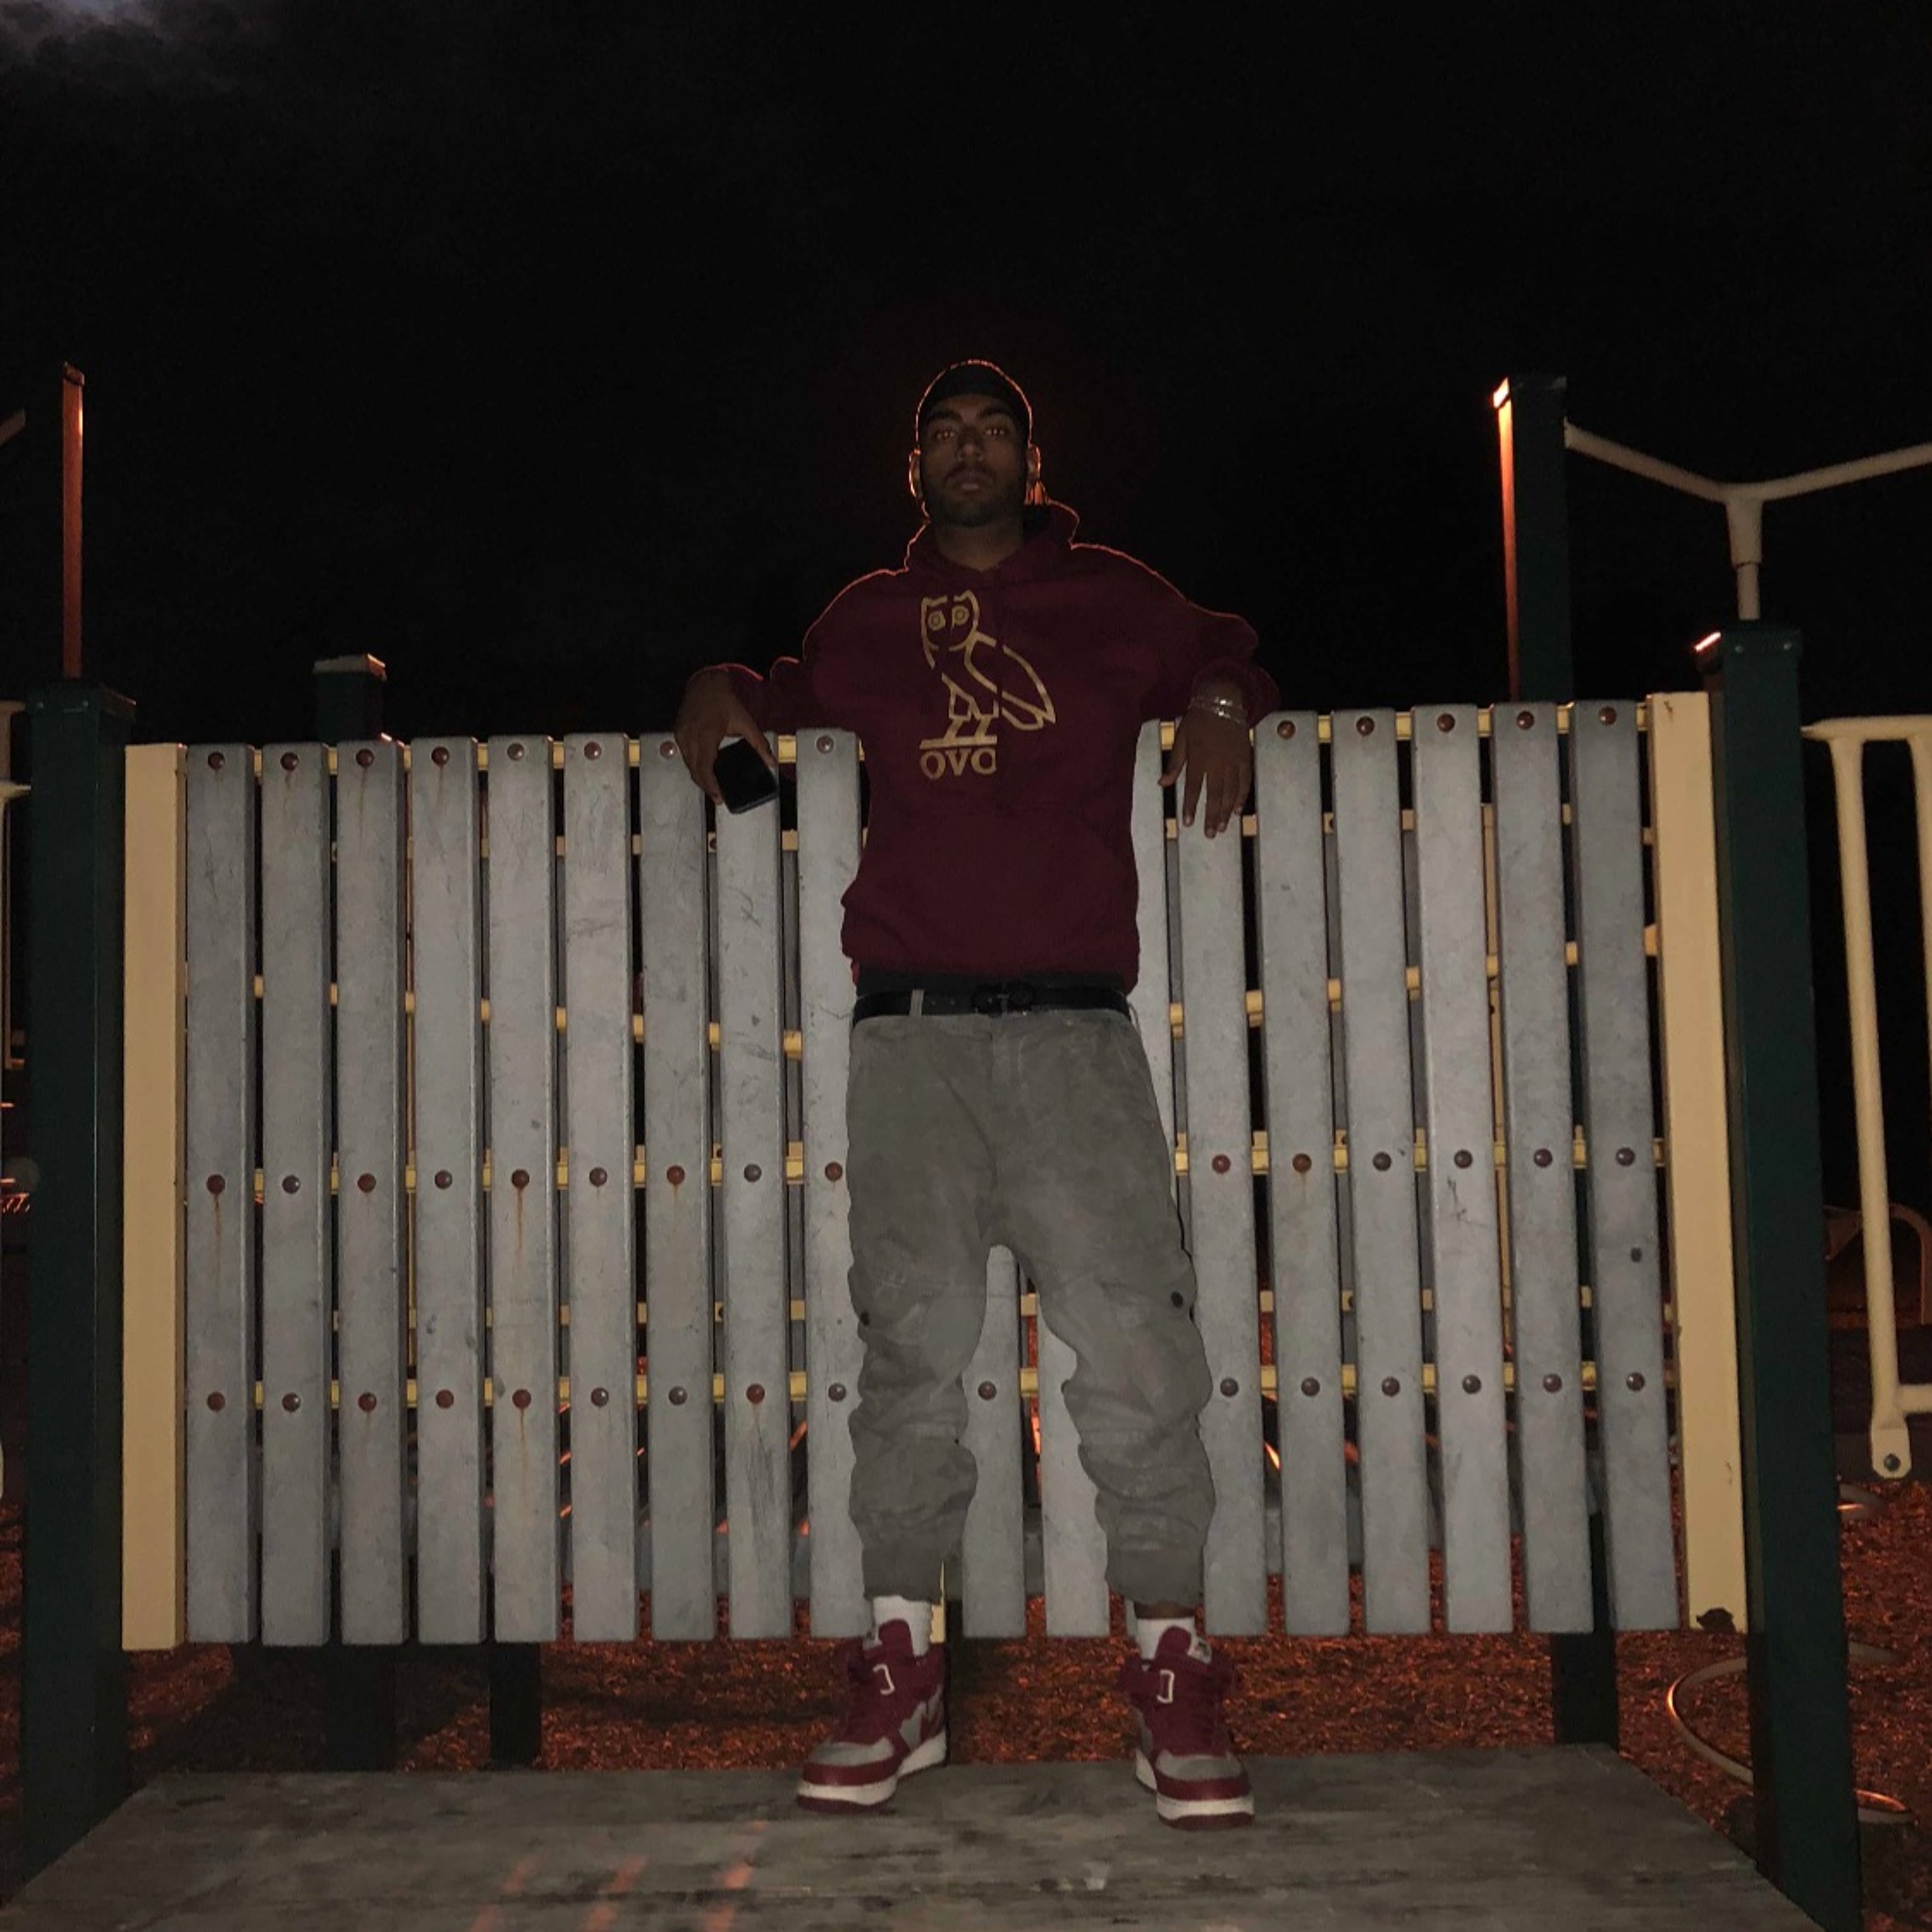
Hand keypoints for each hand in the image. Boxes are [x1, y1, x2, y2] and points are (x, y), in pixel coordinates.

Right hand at [674, 669, 776, 806]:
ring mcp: (682, 734)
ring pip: (688, 764)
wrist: (705, 682)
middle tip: (718, 796)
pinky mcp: (678, 732)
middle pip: (694, 771)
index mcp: (707, 735)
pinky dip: (694, 764)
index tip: (718, 797)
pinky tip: (704, 767)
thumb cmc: (723, 699)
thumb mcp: (746, 722)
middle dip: (705, 786)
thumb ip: (759, 744)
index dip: (710, 786)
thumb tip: (771, 762)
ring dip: (699, 776)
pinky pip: (684, 754)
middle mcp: (690, 736)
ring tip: (712, 786)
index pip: (704, 768)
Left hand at [1161, 706, 1251, 837]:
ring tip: (1222, 827)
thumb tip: (1163, 783)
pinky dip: (1242, 796)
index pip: (1193, 788)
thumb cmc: (1197, 720)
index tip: (1188, 823)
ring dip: (1226, 811)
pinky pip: (1245, 780)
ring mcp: (1233, 760)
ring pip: (1231, 791)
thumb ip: (1174, 763)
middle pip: (1214, 794)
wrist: (1222, 700)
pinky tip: (1237, 809)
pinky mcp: (1245, 757)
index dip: (1191, 806)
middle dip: (1211, 816)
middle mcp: (1217, 762)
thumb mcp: (1181, 739)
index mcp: (1198, 758)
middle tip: (1210, 834)